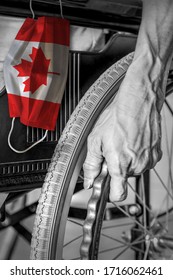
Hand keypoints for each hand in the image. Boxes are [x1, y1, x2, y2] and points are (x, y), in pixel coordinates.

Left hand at [83, 61, 162, 201]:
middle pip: (124, 178)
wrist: (138, 102)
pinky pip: (143, 160)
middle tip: (112, 150)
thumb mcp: (96, 141)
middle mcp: (137, 165)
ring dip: (127, 160)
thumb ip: (92, 164)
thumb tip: (89, 180)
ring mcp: (148, 159)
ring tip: (122, 142)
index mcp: (120, 165)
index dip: (110, 193)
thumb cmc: (117, 117)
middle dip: (116, 168)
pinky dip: (137, 154)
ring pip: (134, 168)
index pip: (118, 194)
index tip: (106, 186)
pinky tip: (132, 140)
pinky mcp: (156, 153)